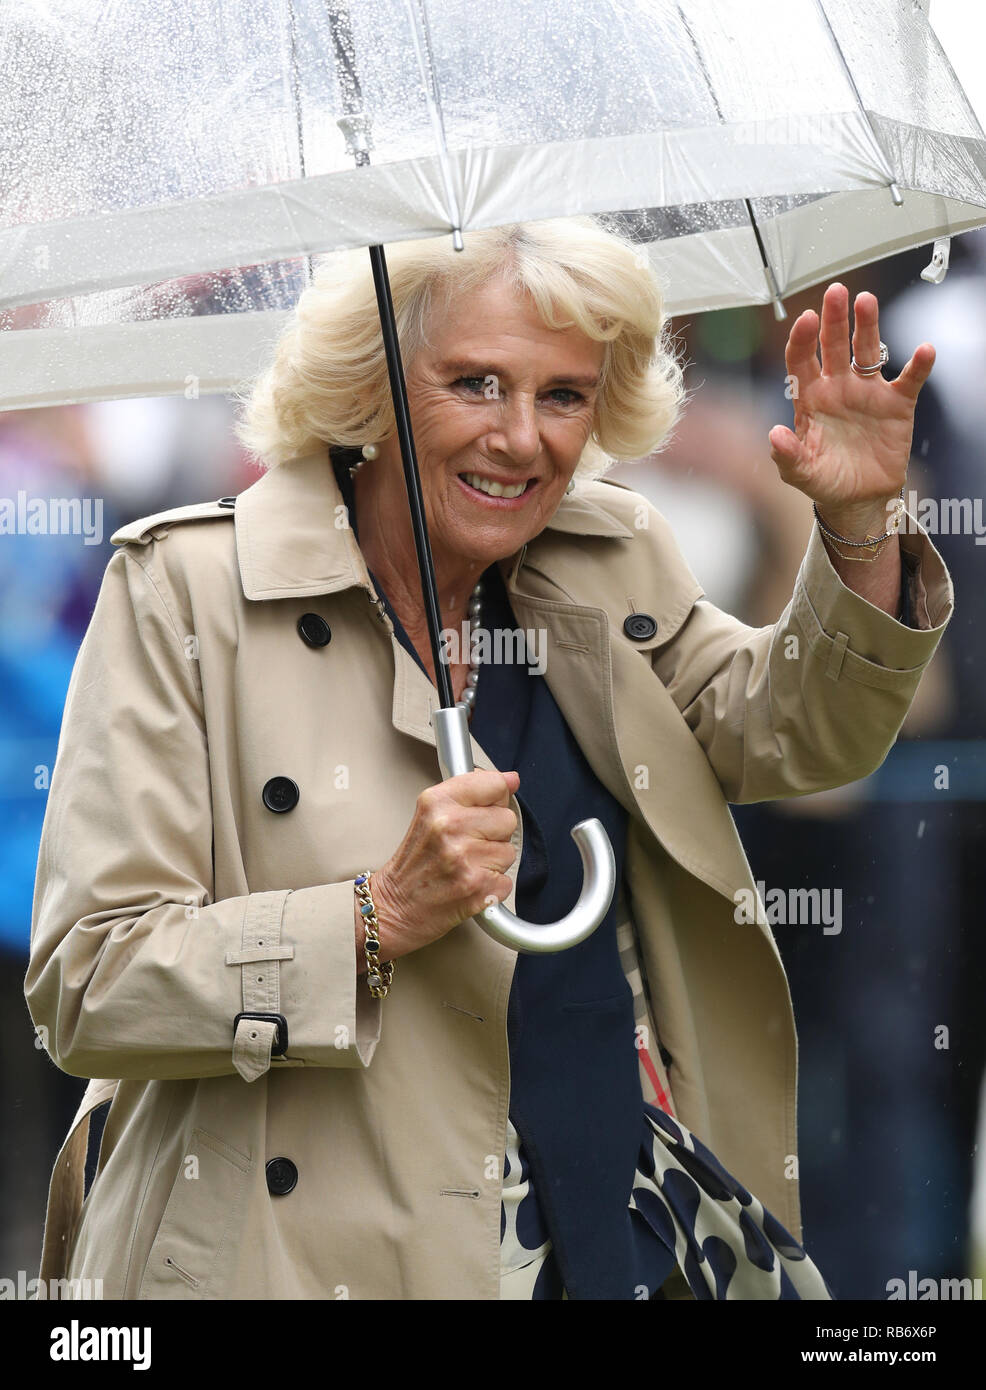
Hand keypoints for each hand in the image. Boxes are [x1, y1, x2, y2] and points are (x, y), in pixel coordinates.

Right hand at [355, 769, 519, 968]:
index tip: (487, 807)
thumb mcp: (431, 813)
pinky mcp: (477, 887)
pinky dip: (493, 886)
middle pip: (507, 819)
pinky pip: (507, 880)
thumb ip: (470, 792)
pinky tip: (469, 883)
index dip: (496, 798)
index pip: (495, 784)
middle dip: (493, 834)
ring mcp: (464, 858)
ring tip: (466, 866)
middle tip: (467, 845)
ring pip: (509, 851)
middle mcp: (450, 826)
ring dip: (493, 862)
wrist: (393, 907)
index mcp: (437, 802)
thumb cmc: (414, 863)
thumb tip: (511, 780)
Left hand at [768, 282, 934, 539]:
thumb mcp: (800, 473)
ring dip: (868, 327)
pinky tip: (924, 351)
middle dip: (834, 319)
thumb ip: (787, 455)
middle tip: (836, 292)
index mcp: (810, 398)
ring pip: (868, 351)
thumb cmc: (825, 481)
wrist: (858, 499)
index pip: (802, 361)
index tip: (805, 319)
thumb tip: (775, 434)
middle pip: (834, 345)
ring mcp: (867, 392)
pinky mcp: (896, 404)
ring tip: (867, 301)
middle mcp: (838, 387)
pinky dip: (918, 366)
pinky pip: (908, 379)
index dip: (802, 339)